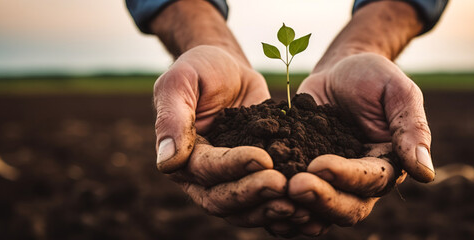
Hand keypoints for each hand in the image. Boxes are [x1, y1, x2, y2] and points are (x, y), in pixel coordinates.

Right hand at [153, 46, 294, 226]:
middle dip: (254, 194)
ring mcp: (229, 182)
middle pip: (223, 200)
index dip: (233, 166)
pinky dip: (282, 211)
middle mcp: (201, 178)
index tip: (263, 158)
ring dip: (269, 209)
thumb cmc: (200, 70)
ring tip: (298, 205)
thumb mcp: (182, 82)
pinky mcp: (254, 180)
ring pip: (244, 210)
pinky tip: (306, 211)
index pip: (206, 170)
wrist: (228, 69)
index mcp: (181, 157)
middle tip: (284, 185)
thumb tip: (167, 163)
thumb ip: (172, 118)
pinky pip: (264, 203)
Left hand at [286, 53, 430, 234]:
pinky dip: (281, 209)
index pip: (371, 182)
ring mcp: (333, 185)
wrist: (340, 71)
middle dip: (320, 200)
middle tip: (292, 186)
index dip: (346, 177)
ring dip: (299, 211)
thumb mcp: (398, 92)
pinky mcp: (306, 178)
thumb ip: (412, 129)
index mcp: (388, 165)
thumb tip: (425, 173)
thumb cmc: (373, 77)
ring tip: (275, 198)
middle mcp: (362, 183)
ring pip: (320, 214)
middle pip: (347, 208)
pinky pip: (296, 204)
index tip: (319, 164)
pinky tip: (262, 203)